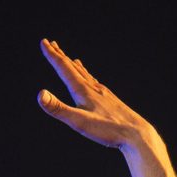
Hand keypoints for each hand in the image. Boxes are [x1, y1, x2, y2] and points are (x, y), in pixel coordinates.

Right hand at [35, 38, 158, 152]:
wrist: (136, 134)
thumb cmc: (108, 130)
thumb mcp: (79, 121)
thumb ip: (58, 109)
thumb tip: (40, 94)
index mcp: (83, 90)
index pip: (64, 68)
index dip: (52, 56)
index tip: (44, 42)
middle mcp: (93, 88)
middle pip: (73, 68)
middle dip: (60, 56)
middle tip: (51, 43)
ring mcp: (103, 93)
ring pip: (85, 75)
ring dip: (75, 66)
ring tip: (70, 58)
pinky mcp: (111, 101)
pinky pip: (96, 84)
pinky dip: (89, 78)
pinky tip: (92, 81)